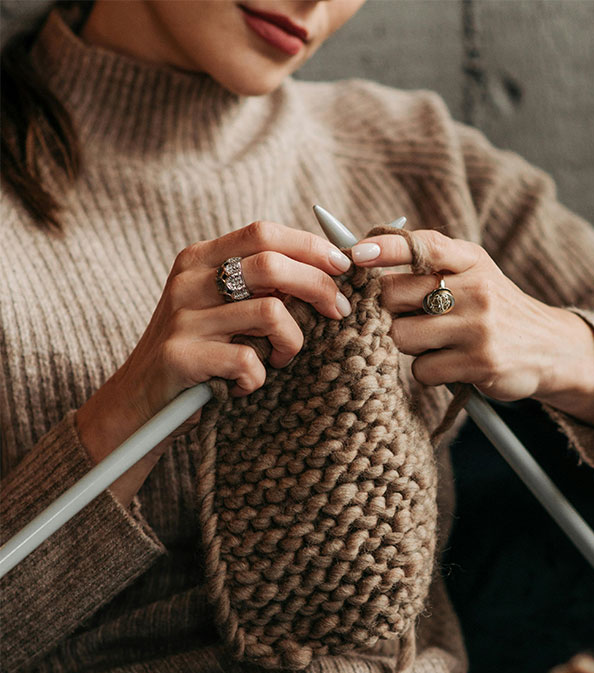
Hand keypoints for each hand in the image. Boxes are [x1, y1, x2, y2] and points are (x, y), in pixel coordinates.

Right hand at [76, 221, 351, 505]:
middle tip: (337, 312)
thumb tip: (326, 270)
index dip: (310, 246)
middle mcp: (187, 281)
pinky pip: (248, 360)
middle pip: (272, 265)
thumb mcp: (221, 308)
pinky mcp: (180, 357)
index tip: (342, 266)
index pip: (263, 232)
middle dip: (318, 287)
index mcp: (198, 259)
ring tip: (280, 358)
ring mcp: (182, 318)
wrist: (138, 404)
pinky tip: (245, 385)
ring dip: (291, 342)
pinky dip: (259, 377)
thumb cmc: (198, 354)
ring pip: (270, 313)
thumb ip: (260, 285)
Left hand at [350, 230, 593, 427]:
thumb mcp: (473, 274)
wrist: (550, 348)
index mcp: (471, 260)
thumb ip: (429, 266)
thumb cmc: (493, 310)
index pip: (424, 244)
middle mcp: (476, 288)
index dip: (386, 247)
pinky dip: (428, 371)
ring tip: (437, 343)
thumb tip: (360, 260)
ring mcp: (479, 326)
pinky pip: (422, 369)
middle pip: (393, 295)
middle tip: (412, 318)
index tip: (356, 254)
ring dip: (409, 345)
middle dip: (390, 312)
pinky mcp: (479, 363)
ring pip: (401, 336)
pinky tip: (451, 365)